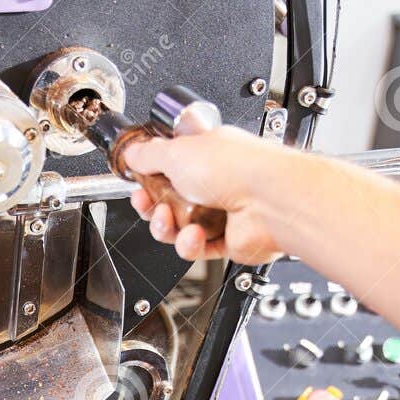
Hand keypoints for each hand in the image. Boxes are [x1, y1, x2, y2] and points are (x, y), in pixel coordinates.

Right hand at [124, 125, 287, 264]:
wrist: (268, 201)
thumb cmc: (237, 168)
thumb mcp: (178, 151)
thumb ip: (148, 155)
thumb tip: (131, 153)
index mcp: (205, 153)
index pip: (169, 166)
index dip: (149, 177)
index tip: (137, 182)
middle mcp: (215, 181)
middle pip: (169, 200)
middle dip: (152, 206)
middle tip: (147, 203)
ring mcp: (222, 212)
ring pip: (179, 227)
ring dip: (167, 227)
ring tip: (168, 220)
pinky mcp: (227, 240)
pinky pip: (197, 248)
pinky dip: (190, 244)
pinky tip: (194, 235)